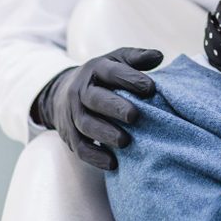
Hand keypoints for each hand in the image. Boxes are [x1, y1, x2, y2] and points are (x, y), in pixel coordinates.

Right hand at [32, 47, 162, 169]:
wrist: (61, 93)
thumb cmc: (101, 77)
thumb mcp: (116, 61)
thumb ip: (136, 58)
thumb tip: (159, 56)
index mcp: (95, 70)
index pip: (110, 72)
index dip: (130, 78)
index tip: (151, 88)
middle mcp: (80, 91)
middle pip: (94, 99)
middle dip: (114, 107)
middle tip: (134, 116)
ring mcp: (73, 114)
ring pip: (86, 125)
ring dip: (105, 134)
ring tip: (125, 142)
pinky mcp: (70, 135)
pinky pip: (80, 148)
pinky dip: (95, 157)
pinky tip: (113, 163)